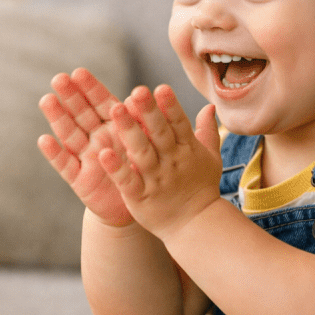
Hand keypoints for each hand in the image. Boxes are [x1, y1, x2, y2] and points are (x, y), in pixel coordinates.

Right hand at [38, 68, 133, 226]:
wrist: (139, 204)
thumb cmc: (142, 167)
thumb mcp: (146, 143)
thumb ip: (140, 120)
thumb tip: (140, 95)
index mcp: (114, 126)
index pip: (101, 102)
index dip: (90, 88)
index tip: (78, 72)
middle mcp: (96, 138)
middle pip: (81, 114)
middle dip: (70, 96)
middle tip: (59, 79)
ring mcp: (86, 157)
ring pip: (70, 134)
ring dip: (58, 118)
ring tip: (47, 100)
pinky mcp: (79, 180)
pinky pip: (66, 165)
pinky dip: (55, 153)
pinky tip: (44, 140)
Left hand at [98, 85, 222, 238]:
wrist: (195, 226)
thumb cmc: (201, 188)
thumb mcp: (210, 157)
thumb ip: (207, 131)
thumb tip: (210, 105)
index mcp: (187, 149)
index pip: (179, 123)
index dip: (171, 106)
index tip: (161, 88)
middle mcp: (172, 161)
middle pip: (160, 133)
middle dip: (149, 112)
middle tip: (137, 91)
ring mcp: (156, 179)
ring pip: (142, 152)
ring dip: (129, 131)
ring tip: (116, 110)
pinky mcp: (140, 196)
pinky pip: (128, 181)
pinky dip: (116, 168)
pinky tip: (103, 154)